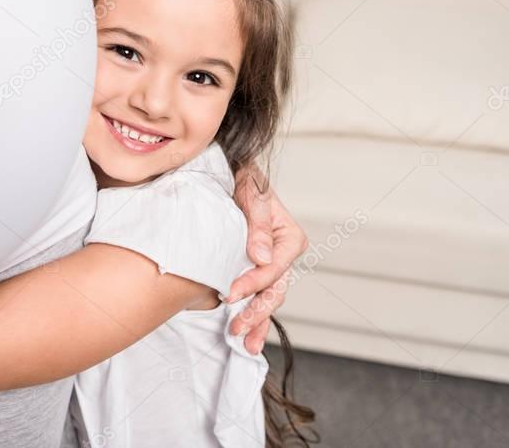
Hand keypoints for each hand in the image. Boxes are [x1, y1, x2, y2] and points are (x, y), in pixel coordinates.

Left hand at [229, 165, 307, 353]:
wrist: (226, 174)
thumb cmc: (239, 177)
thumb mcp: (249, 190)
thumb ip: (258, 222)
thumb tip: (261, 256)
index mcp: (288, 237)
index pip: (274, 267)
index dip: (253, 283)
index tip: (230, 293)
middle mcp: (282, 254)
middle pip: (274, 289)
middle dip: (256, 311)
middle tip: (237, 327)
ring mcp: (270, 265)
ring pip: (269, 299)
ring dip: (257, 322)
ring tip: (244, 341)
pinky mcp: (255, 271)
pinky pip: (259, 298)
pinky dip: (255, 318)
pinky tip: (248, 337)